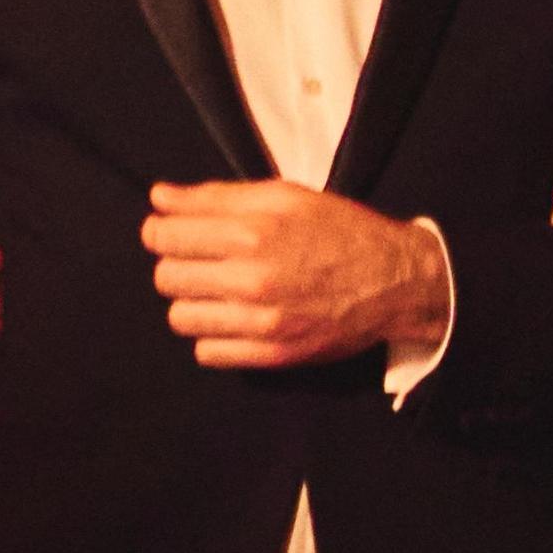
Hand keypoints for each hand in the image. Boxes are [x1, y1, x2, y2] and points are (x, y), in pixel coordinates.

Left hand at [140, 178, 449, 367]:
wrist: (393, 281)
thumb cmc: (339, 230)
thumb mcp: (283, 196)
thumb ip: (217, 197)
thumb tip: (159, 197)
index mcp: (252, 232)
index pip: (164, 236)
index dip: (159, 231)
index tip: (169, 232)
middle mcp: (252, 279)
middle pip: (166, 278)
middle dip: (175, 266)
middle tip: (199, 262)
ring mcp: (261, 322)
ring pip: (181, 318)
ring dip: (191, 303)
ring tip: (216, 292)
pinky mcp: (271, 355)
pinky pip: (207, 353)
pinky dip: (211, 337)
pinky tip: (232, 319)